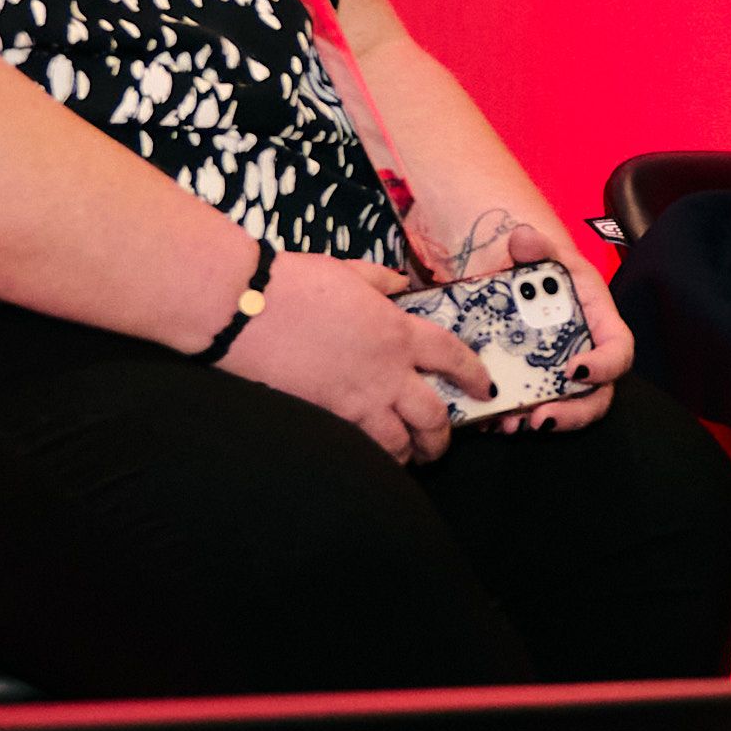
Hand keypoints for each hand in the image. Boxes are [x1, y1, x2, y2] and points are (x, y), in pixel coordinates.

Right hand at [235, 248, 491, 463]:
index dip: (474, 377)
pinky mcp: (325, 418)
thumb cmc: (294, 283)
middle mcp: (387, 372)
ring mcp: (356, 400)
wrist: (245, 309)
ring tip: (405, 459)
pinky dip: (369, 457)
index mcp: (398, 332)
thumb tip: (399, 284)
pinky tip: (367, 458)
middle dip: (442, 438)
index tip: (484, 389)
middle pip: (433, 418)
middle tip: (438, 446)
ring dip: (407, 455)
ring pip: (398, 444)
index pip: (453, 358)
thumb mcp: (349, 272)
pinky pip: (359, 449)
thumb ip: (380, 282)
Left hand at [407, 209, 631, 433]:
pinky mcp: (536, 387)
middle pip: (596, 395)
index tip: (574, 372)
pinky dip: (513, 418)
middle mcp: (587, 355)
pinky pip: (533, 410)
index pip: (619, 350)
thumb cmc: (539, 268)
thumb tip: (523, 238)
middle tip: (541, 419)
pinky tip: (491, 420)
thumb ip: (536, 247)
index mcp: (599, 322)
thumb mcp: (539, 253)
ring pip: (565, 409)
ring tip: (511, 424)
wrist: (512, 280)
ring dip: (541, 421)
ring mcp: (562, 376)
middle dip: (572, 412)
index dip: (604, 366)